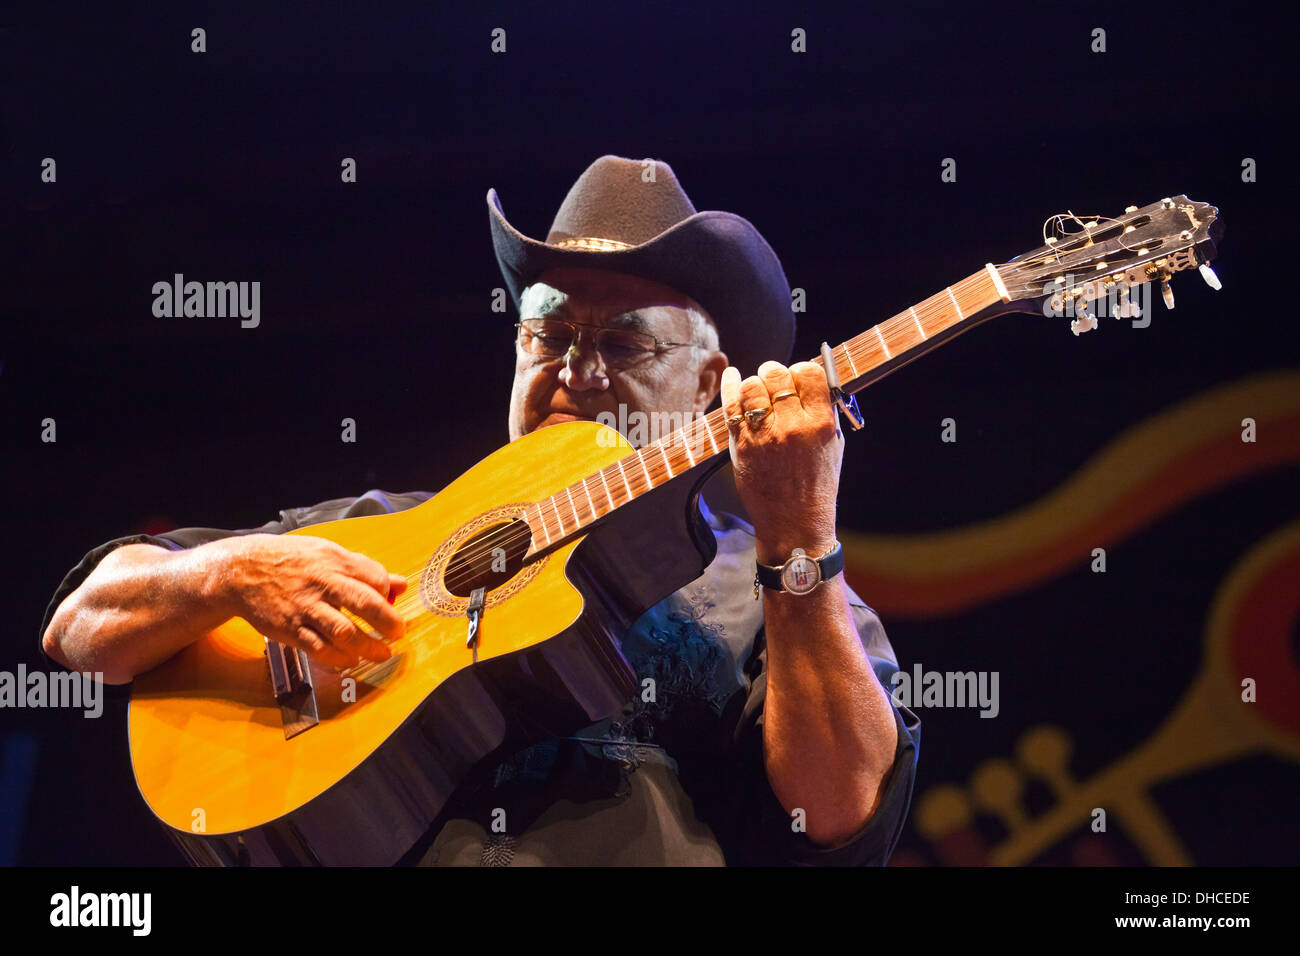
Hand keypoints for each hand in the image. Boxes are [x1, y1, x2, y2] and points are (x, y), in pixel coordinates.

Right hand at [209, 534, 406, 667]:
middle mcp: (323, 584)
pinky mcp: (290, 630)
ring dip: (368, 647)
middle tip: (398, 632)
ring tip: (381, 653)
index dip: (389, 593)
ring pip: (344, 632)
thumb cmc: (292, 561)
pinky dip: (339, 658)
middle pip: (365, 604)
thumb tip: (400, 585)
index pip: (375, 578)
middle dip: (388, 622)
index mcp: (335, 562)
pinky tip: (350, 659)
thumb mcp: (329, 553)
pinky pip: (319, 649)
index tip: (392, 603)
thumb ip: (365, 569)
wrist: (243, 572)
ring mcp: (306, 608)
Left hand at [720, 361, 844, 565]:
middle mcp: (792, 427)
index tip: (798, 375)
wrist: (794, 523)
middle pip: (776, 375)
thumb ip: (824, 412)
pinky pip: (730, 405)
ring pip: (751, 386)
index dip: (801, 369)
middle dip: (774, 372)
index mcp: (820, 424)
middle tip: (774, 380)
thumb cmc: (817, 485)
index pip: (809, 373)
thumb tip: (812, 381)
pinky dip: (729, 385)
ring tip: (758, 392)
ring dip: (754, 383)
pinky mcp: (741, 445)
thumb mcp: (834, 446)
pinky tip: (731, 376)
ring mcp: (764, 436)